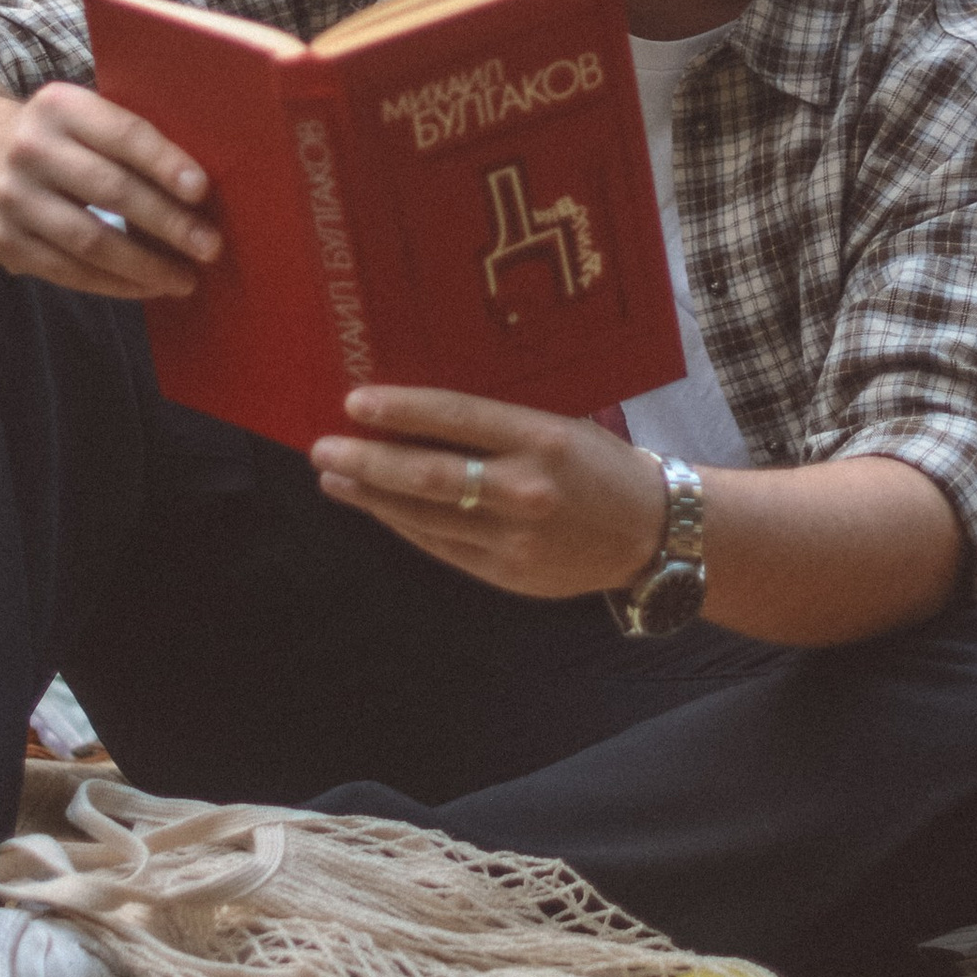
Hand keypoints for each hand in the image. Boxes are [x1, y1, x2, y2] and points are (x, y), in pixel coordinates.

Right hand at [0, 80, 221, 303]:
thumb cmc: (56, 138)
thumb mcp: (79, 117)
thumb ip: (125, 139)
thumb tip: (199, 189)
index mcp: (59, 106)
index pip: (122, 134)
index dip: (164, 163)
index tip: (202, 191)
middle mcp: (29, 148)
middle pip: (111, 190)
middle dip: (167, 222)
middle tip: (209, 246)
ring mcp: (12, 198)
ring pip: (89, 241)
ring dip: (145, 265)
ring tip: (185, 278)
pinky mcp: (2, 242)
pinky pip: (68, 272)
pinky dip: (114, 284)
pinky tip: (147, 287)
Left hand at [311, 385, 670, 598]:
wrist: (652, 532)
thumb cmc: (599, 465)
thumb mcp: (560, 425)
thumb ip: (499, 421)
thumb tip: (420, 408)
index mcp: (544, 439)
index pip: (457, 418)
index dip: (401, 410)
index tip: (355, 402)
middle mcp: (527, 489)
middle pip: (429, 475)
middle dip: (368, 462)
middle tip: (324, 448)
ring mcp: (515, 537)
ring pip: (425, 516)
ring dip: (372, 497)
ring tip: (334, 478)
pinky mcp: (507, 574)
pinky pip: (440, 547)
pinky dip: (402, 524)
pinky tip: (376, 507)